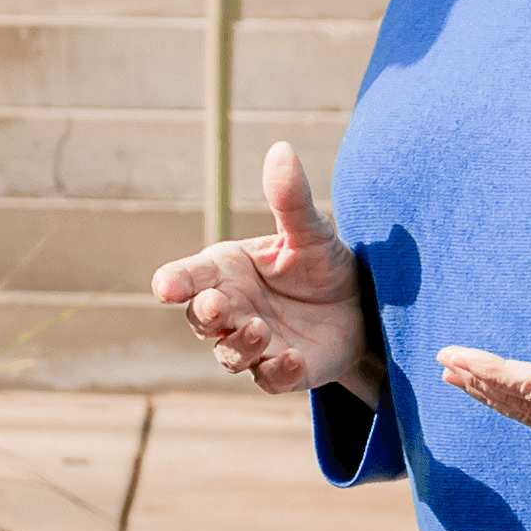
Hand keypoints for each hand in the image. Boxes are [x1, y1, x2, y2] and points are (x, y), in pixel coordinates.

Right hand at [148, 141, 377, 401]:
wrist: (364, 307)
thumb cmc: (321, 264)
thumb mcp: (310, 231)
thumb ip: (290, 199)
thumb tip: (281, 149)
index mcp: (224, 271)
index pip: (184, 279)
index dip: (172, 283)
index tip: (166, 287)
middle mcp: (232, 310)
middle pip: (200, 320)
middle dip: (205, 315)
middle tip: (220, 305)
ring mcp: (254, 345)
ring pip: (228, 354)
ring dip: (239, 344)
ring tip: (262, 329)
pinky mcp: (283, 372)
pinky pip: (268, 380)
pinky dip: (275, 373)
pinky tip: (291, 358)